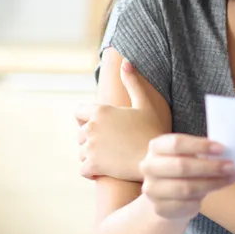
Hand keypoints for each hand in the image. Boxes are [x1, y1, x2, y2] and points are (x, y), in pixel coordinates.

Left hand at [76, 59, 164, 180]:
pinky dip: (91, 171)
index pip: (78, 112)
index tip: (100, 126)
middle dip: (91, 139)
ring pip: (81, 152)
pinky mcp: (92, 165)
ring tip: (110, 158)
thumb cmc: (152, 130)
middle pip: (80, 134)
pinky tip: (104, 170)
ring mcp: (90, 147)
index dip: (87, 119)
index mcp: (101, 111)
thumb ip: (132, 83)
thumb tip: (126, 62)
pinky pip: (83, 169)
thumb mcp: (144, 104)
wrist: (156, 159)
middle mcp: (91, 127)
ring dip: (91, 156)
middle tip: (110, 145)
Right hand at [139, 134, 234, 220]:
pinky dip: (202, 200)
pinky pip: (186, 205)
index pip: (176, 143)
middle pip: (182, 166)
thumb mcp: (189, 155)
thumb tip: (226, 154)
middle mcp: (149, 166)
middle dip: (211, 167)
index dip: (200, 146)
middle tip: (232, 166)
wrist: (168, 195)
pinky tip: (212, 193)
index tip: (222, 149)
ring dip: (213, 183)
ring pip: (186, 188)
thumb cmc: (184, 169)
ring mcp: (152, 189)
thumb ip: (203, 152)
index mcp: (156, 147)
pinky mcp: (160, 208)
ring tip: (231, 178)